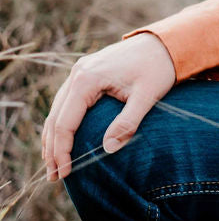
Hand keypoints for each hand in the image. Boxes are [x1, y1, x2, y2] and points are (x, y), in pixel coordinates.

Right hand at [42, 33, 176, 181]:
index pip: (65, 123)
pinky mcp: (86, 73)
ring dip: (52, 137)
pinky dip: (61, 122)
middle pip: (55, 118)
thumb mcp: (147, 96)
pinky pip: (66, 102)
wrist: (164, 43)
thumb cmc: (158, 69)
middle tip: (54, 178)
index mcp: (87, 79)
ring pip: (57, 110)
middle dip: (52, 149)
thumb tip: (107, 149)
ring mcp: (80, 71)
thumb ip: (128, 123)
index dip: (62, 151)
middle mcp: (78, 73)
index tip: (66, 174)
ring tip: (53, 163)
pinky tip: (63, 139)